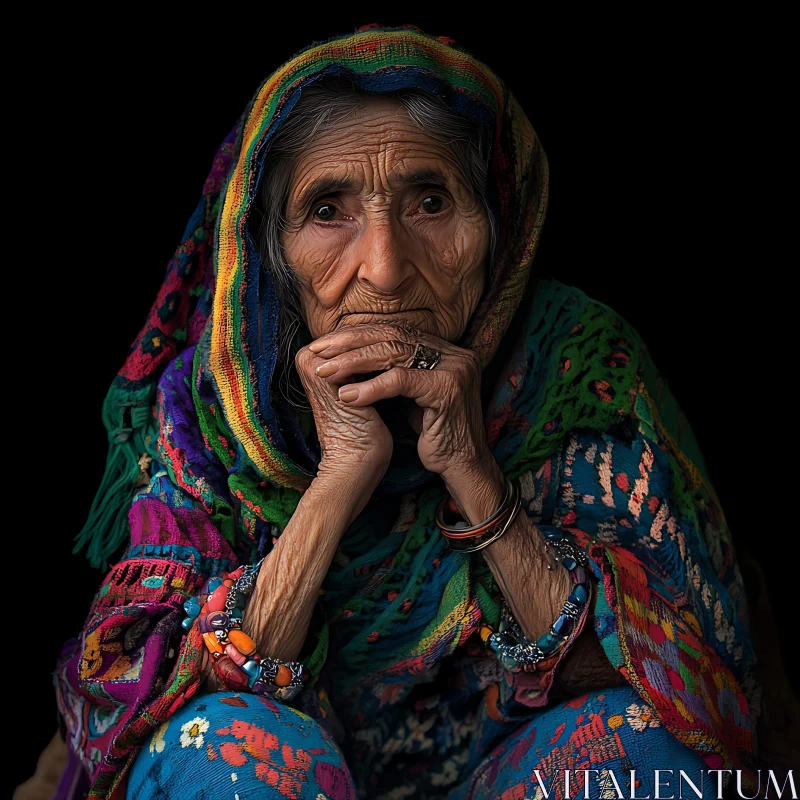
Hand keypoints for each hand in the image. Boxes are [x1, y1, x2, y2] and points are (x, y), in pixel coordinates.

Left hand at [308, 321, 502, 509]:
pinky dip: (371, 387)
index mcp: (445, 349)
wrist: (461, 466)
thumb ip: (394, 370)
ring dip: (354, 363)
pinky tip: (348, 395)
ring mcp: (455, 368)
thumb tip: (354, 352)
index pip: (395, 330)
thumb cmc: (433, 433)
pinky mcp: (448, 388)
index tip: (326, 344)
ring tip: (326, 371)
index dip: (358, 335)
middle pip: (393, 336)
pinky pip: (400, 380)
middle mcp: (454, 353)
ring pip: (394, 354)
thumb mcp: (412, 395)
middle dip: (351, 343)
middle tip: (319, 351)